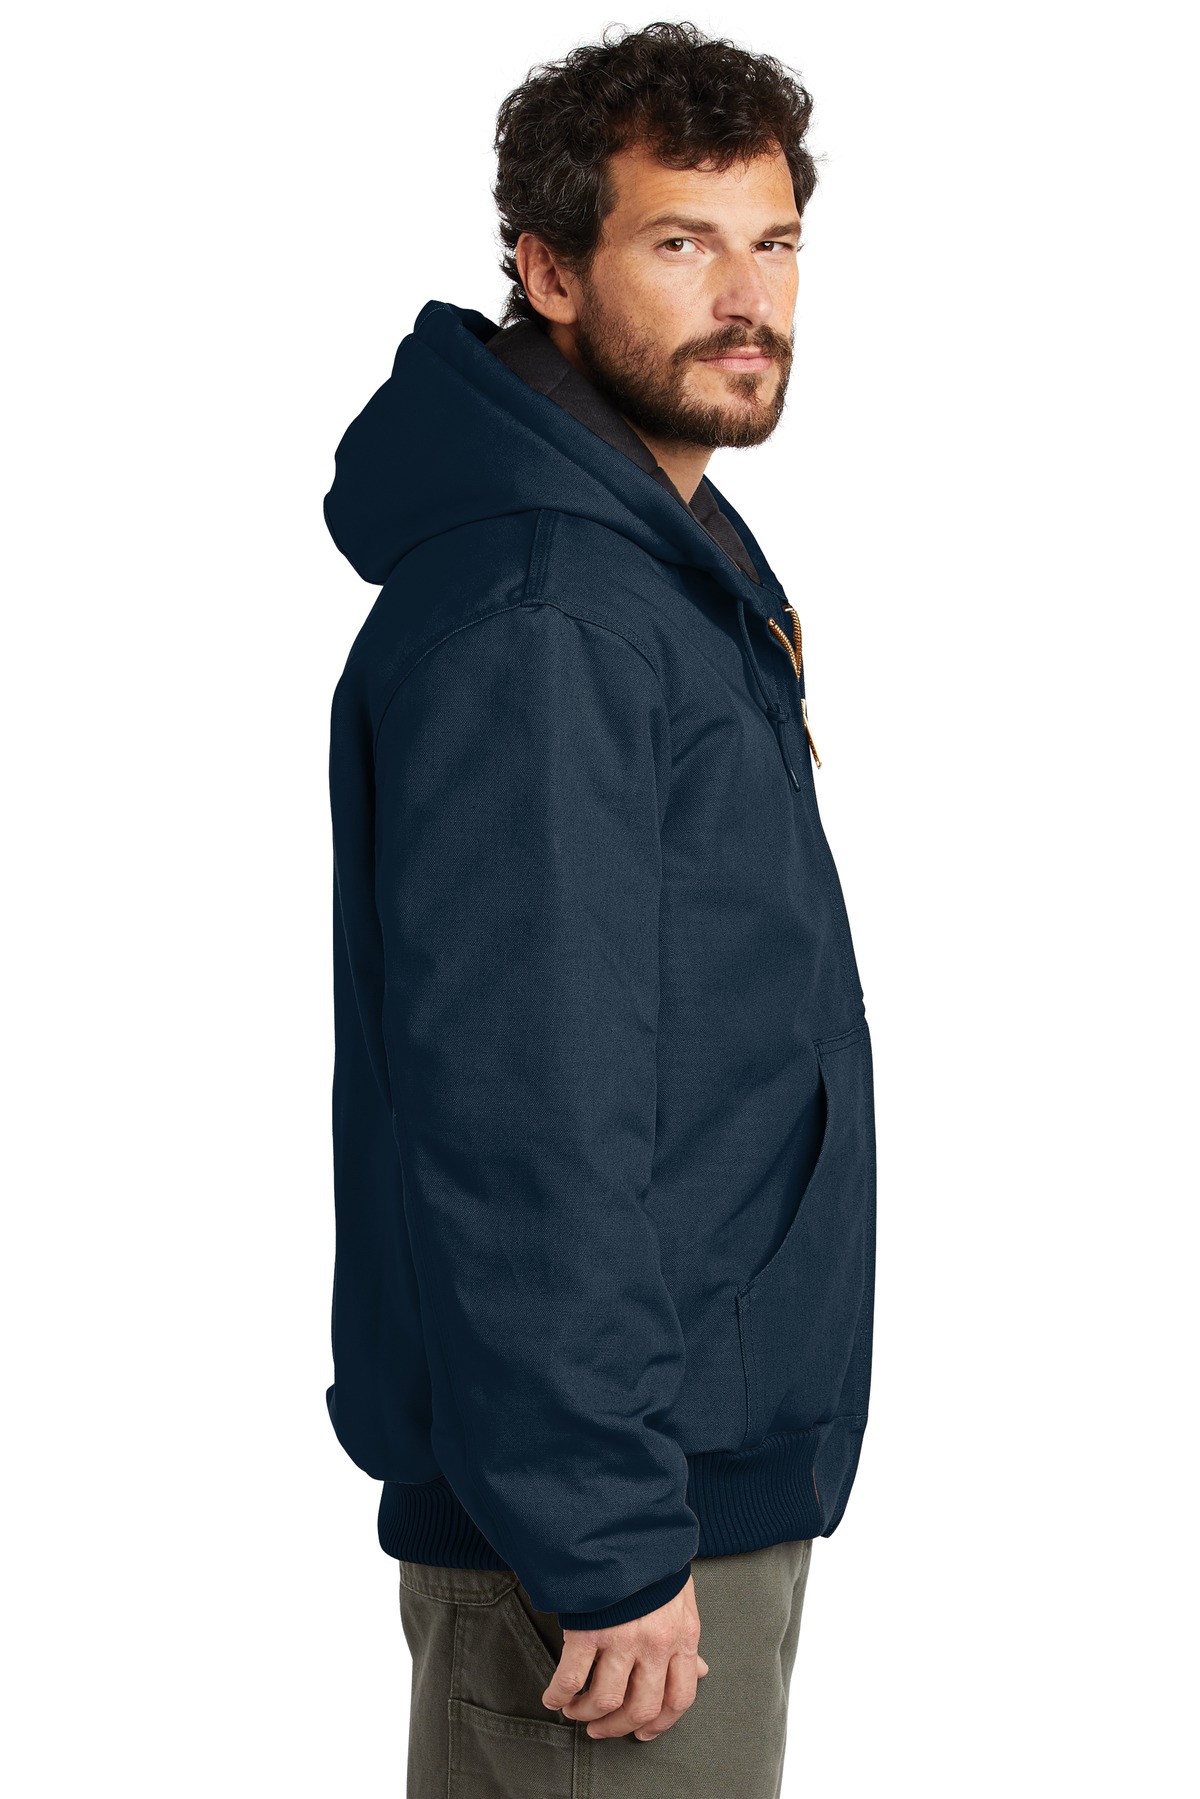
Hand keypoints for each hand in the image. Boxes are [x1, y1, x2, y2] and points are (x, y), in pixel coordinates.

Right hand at [541, 1574, 708, 1740]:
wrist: (623, 1526)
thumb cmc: (652, 1561)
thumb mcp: (682, 1598)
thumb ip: (686, 1639)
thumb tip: (701, 1671)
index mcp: (683, 1636)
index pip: (680, 1698)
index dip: (661, 1724)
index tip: (642, 1733)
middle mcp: (656, 1644)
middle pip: (641, 1708)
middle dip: (617, 1727)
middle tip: (600, 1730)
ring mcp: (623, 1638)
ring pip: (606, 1700)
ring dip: (587, 1714)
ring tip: (574, 1711)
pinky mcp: (589, 1629)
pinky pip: (572, 1677)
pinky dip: (559, 1694)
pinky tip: (553, 1697)